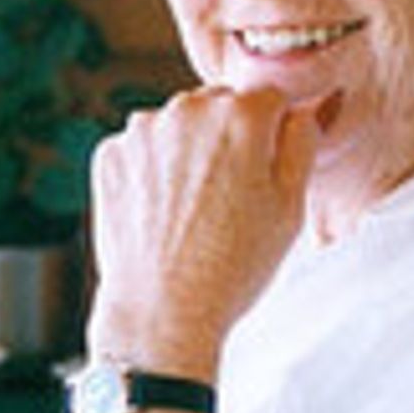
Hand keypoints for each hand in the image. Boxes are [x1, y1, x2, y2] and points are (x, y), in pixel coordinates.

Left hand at [85, 85, 337, 373]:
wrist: (162, 314)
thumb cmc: (232, 266)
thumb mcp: (292, 205)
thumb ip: (302, 140)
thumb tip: (302, 110)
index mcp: (241, 115)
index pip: (268, 98)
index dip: (273, 132)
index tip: (266, 165)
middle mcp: (188, 109)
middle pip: (220, 104)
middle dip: (229, 134)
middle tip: (232, 191)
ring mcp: (143, 130)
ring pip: (179, 123)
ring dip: (189, 147)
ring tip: (195, 204)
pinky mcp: (110, 154)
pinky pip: (142, 146)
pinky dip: (151, 166)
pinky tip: (163, 208)